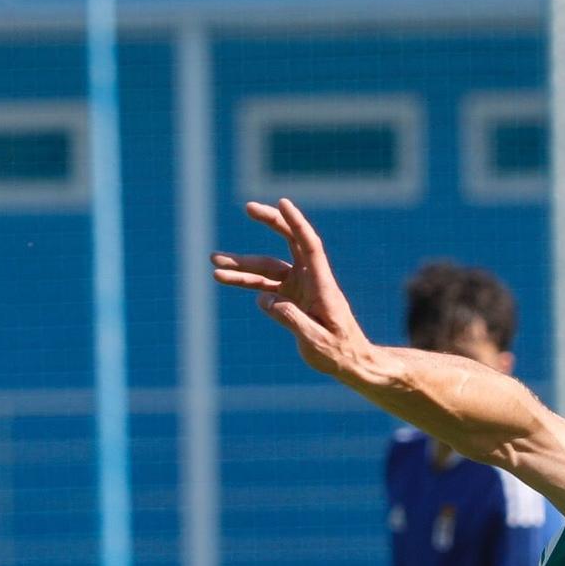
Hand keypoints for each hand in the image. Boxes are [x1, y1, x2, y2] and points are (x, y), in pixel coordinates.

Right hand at [212, 199, 369, 379]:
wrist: (350, 362)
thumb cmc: (339, 352)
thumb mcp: (316, 341)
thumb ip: (291, 319)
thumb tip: (263, 300)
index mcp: (322, 285)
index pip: (310, 246)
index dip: (297, 223)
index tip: (283, 203)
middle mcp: (310, 280)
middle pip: (289, 242)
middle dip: (270, 222)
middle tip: (248, 207)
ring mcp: (299, 287)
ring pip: (268, 268)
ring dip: (242, 266)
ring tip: (214, 265)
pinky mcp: (291, 299)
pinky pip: (266, 286)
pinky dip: (248, 284)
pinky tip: (227, 280)